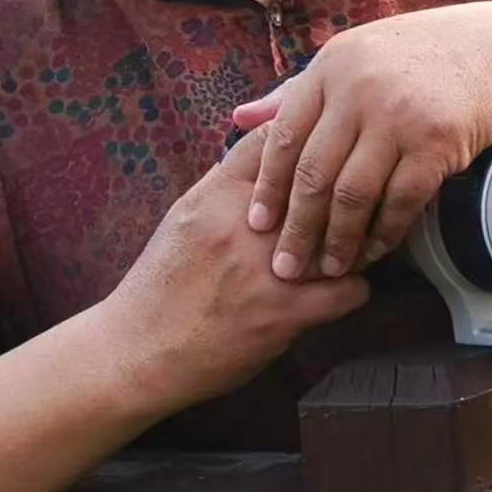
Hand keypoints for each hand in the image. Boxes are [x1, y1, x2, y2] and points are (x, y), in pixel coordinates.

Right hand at [99, 128, 369, 417]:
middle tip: (355, 204)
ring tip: (354, 247)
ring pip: (344, 235)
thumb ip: (229, 184)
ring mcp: (266, 267)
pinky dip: (353, 288)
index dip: (312, 140)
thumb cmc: (164, 282)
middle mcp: (245, 223)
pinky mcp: (284, 313)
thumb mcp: (187, 216)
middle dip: (342, 192)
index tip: (327, 153)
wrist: (136, 352)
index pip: (280, 139)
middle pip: (322, 184)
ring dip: (354, 241)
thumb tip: (269, 153)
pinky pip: (350, 289)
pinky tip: (342, 290)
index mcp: (219, 193)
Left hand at [231, 2, 491, 281]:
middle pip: (314, 173)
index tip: (255, 227)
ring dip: (338, 240)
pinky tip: (375, 253)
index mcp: (331, 66)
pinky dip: (384, 234)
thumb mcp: (351, 58)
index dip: (267, 187)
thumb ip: (294, 93)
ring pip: (353, 194)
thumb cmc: (415, 57)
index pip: (284, 137)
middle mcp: (359, 88)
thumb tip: (238, 120)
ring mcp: (398, 115)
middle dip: (296, 228)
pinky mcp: (436, 141)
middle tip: (284, 267)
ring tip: (329, 269)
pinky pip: (400, 201)